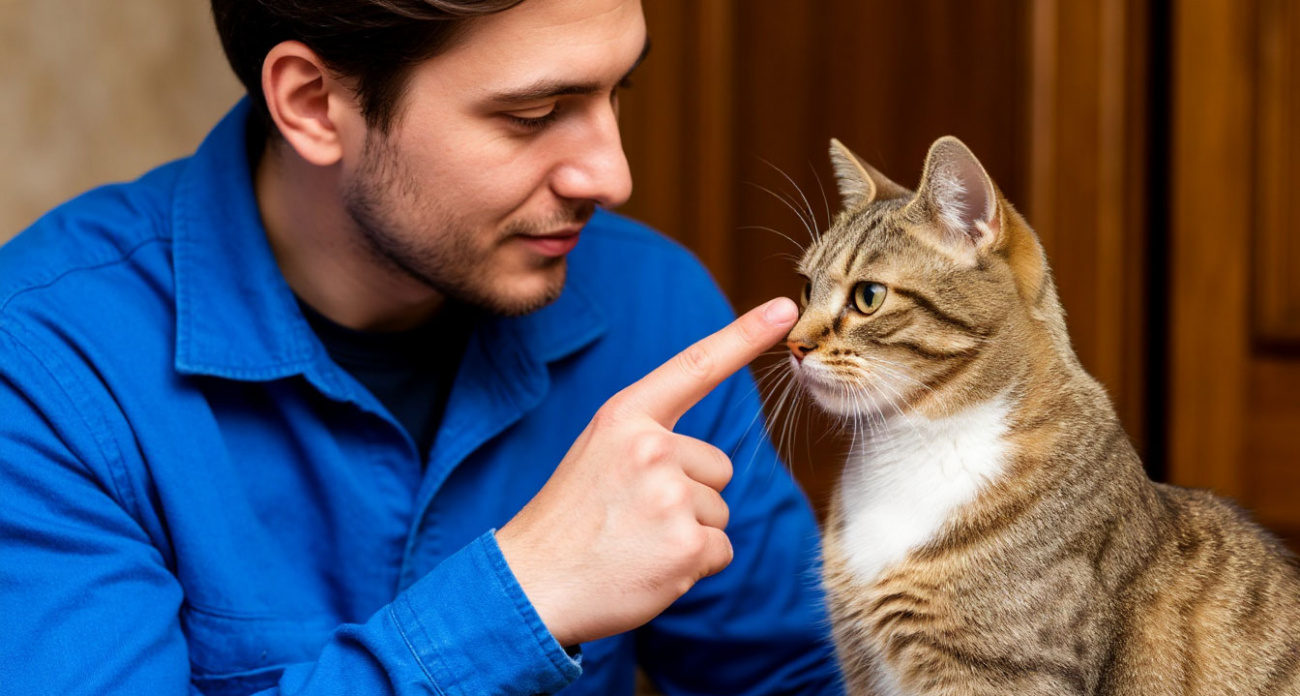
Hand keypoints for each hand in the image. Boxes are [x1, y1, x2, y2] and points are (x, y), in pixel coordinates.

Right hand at [495, 297, 799, 646]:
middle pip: (717, 467)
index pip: (695, 367)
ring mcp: (670, 497)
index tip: (785, 308)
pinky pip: (720, 550)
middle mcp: (651, 448)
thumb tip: (710, 464)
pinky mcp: (686, 545)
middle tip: (632, 517)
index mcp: (626, 417)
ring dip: (687, 533)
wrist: (531, 584)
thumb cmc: (570, 520)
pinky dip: (693, 566)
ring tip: (634, 542)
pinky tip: (648, 567)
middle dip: (689, 495)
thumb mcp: (599, 454)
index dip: (744, 336)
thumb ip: (650, 440)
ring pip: (718, 511)